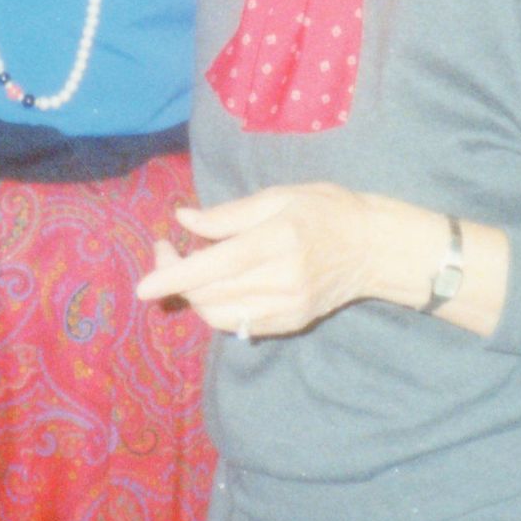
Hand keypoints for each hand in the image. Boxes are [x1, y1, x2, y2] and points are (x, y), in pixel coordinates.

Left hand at [134, 185, 374, 339]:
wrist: (376, 248)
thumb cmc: (328, 210)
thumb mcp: (280, 196)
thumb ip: (229, 214)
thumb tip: (184, 220)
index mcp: (279, 240)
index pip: (216, 265)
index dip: (175, 276)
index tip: (143, 285)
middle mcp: (283, 279)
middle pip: (212, 293)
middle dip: (178, 279)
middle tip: (167, 251)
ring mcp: (288, 306)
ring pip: (220, 315)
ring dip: (194, 297)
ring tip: (190, 270)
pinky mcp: (291, 323)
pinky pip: (240, 324)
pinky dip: (217, 309)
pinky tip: (216, 286)